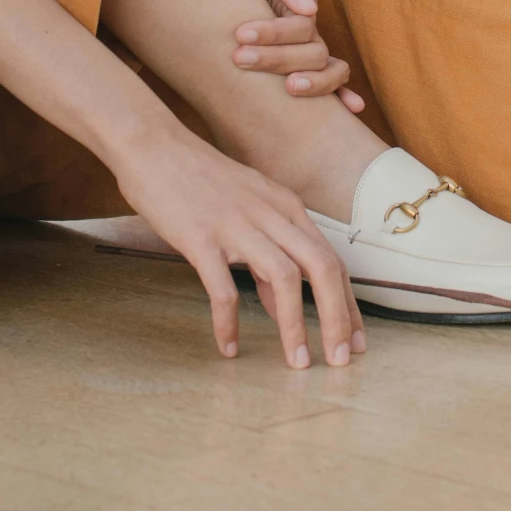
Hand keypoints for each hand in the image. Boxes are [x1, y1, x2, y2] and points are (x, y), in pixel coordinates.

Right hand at [109, 117, 366, 367]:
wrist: (155, 147)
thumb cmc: (202, 182)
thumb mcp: (250, 211)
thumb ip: (270, 255)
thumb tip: (283, 307)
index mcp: (288, 208)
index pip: (333, 260)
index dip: (348, 304)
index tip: (355, 341)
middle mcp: (272, 214)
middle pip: (322, 269)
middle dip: (337, 318)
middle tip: (339, 361)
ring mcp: (238, 225)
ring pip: (284, 279)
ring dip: (294, 326)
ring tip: (297, 363)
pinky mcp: (201, 238)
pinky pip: (223, 288)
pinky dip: (229, 322)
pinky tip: (229, 347)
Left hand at [233, 0, 364, 111]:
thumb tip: (309, 8)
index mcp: (296, 9)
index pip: (301, 25)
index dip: (273, 31)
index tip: (240, 34)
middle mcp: (307, 35)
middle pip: (313, 52)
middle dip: (277, 57)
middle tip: (240, 57)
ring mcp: (307, 56)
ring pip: (328, 72)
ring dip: (315, 83)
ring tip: (288, 89)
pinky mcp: (299, 75)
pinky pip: (332, 87)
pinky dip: (345, 97)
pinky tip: (352, 109)